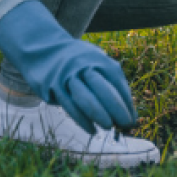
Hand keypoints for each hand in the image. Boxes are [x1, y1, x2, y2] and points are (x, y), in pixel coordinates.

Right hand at [0, 0, 136, 133]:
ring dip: (99, 114)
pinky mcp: (52, 86)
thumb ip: (109, 81)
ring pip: (85, 98)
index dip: (126, 100)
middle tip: (126, 124)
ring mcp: (67, 76)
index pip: (116, 80)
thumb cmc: (77, 61)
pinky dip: (82, 119)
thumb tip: (127, 109)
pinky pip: (69, 105)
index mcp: (97, 58)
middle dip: (116, 108)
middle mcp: (83, 65)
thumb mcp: (94, 61)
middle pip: (102, 88)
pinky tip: (92, 130)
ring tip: (110, 127)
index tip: (133, 118)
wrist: (42, 47)